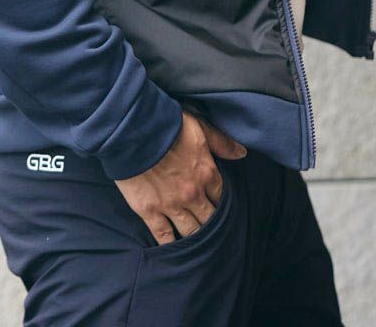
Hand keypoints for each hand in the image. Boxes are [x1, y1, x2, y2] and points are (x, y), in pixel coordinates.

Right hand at [114, 108, 246, 245]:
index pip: (222, 197)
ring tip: (197, 241)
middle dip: (212, 224)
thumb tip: (241, 154)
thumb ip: (221, 142)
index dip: (222, 203)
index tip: (220, 207)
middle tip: (211, 229)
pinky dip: (170, 245)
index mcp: (206, 173)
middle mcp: (193, 194)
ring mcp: (171, 205)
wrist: (134, 131)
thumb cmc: (167, 125)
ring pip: (191, 231)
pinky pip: (164, 236)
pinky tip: (174, 249)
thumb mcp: (199, 127)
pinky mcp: (150, 211)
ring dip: (195, 236)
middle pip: (209, 219)